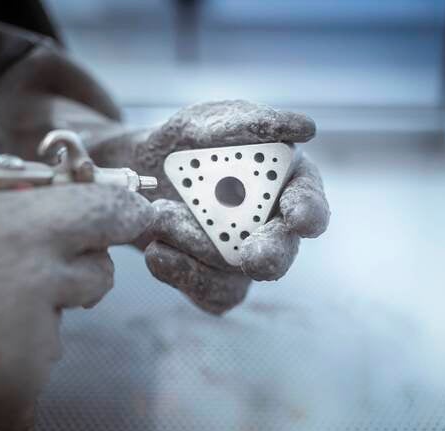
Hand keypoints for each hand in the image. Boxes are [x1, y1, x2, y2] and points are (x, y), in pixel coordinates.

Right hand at [0, 183, 152, 430]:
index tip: (132, 215)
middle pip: (100, 274)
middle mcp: (42, 285)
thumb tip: (74, 191)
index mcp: (27, 230)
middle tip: (29, 275)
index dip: (125, 214)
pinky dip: (14, 360)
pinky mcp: (21, 391)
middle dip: (77, 272)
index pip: (111, 213)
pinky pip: (39, 366)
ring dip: (36, 319)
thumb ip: (19, 198)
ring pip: (64, 323)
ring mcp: (35, 343)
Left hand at [94, 100, 329, 313]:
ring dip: (197, 248)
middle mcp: (268, 225)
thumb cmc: (182, 143)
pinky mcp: (211, 280)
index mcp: (281, 182)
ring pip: (237, 276)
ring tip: (160, 215)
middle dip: (271, 254)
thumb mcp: (207, 122)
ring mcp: (241, 257)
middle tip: (253, 257)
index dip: (308, 210)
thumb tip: (303, 126)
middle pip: (282, 250)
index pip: (307, 200)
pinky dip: (180, 273)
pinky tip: (157, 251)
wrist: (136, 173)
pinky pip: (208, 294)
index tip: (297, 216)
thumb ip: (251, 123)